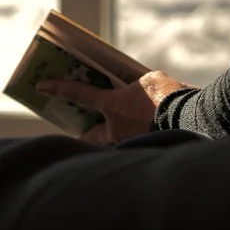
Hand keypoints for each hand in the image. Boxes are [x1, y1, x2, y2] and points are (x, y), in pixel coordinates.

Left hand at [36, 70, 193, 145]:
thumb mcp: (148, 80)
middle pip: (91, 134)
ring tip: (124, 129)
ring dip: (114, 137)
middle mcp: (115, 129)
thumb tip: (135, 90)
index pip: (79, 95)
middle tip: (83, 126)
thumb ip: (136, 85)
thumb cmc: (167, 95)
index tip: (40, 86)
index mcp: (112, 107)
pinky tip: (147, 131)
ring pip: (113, 142)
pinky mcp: (144, 149)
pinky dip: (136, 139)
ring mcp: (129, 143)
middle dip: (86, 132)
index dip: (59, 88)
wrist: (189, 116)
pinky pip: (133, 145)